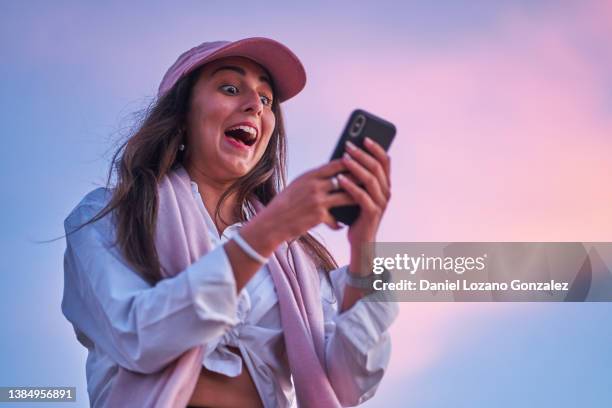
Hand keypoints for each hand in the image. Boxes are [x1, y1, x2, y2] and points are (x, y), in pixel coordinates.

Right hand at [249, 159, 356, 249]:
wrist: (272, 222)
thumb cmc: (284, 203)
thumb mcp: (297, 185)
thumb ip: (314, 179)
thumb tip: (331, 174)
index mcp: (310, 176)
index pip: (336, 165)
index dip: (351, 163)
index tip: (361, 162)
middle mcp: (315, 186)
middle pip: (345, 180)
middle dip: (359, 180)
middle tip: (371, 181)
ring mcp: (317, 201)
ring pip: (346, 198)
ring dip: (356, 199)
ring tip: (363, 201)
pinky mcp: (319, 216)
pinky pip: (336, 219)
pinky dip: (338, 223)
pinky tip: (340, 225)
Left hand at [339, 137, 390, 274]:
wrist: (359, 241)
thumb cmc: (356, 213)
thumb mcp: (357, 192)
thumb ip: (356, 177)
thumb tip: (345, 154)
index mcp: (384, 184)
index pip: (385, 161)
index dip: (376, 148)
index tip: (363, 137)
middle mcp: (386, 192)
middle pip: (377, 168)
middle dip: (362, 154)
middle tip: (348, 145)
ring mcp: (380, 203)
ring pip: (370, 180)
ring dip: (356, 167)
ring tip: (343, 158)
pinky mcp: (372, 214)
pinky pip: (361, 196)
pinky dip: (350, 186)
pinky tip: (340, 179)